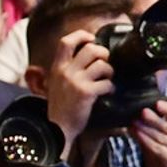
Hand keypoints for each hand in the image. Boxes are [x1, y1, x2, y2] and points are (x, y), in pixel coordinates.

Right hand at [44, 29, 114, 145]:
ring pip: (102, 64)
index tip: (91, 39)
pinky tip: (108, 91)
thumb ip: (67, 67)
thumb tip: (86, 49)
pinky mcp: (86, 93)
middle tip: (105, 62)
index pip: (66, 41)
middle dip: (103, 53)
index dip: (82, 35)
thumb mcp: (56, 83)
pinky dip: (111, 87)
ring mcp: (76, 82)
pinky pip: (106, 82)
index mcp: (57, 67)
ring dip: (109, 71)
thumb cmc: (60, 106)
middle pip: (91, 49)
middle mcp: (65, 72)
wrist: (56, 130)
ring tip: (107, 78)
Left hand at [131, 102, 166, 166]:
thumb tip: (135, 120)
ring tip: (135, 123)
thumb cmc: (165, 161)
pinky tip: (137, 134)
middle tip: (141, 111)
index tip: (156, 102)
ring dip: (146, 128)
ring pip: (160, 136)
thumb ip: (150, 132)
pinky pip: (157, 146)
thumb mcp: (158, 143)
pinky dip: (146, 139)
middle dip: (152, 118)